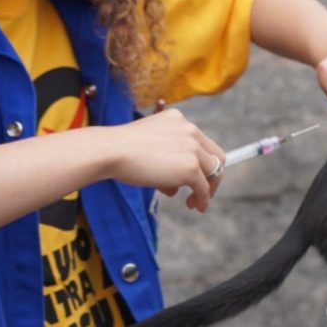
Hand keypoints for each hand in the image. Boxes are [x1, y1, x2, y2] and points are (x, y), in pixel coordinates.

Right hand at [107, 105, 225, 212]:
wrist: (111, 150)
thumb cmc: (120, 150)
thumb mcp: (148, 146)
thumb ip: (166, 160)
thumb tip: (175, 187)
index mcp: (178, 119)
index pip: (201, 141)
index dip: (201, 161)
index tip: (194, 175)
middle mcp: (190, 130)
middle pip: (215, 155)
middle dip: (210, 175)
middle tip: (200, 190)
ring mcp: (192, 148)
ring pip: (213, 171)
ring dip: (208, 189)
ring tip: (195, 203)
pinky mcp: (190, 167)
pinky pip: (204, 187)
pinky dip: (204, 199)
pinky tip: (197, 206)